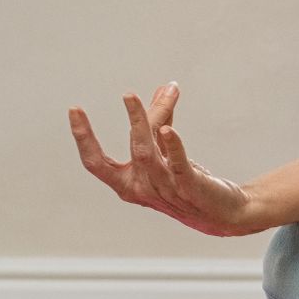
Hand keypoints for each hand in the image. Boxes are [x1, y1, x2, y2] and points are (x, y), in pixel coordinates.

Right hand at [69, 83, 263, 235]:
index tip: (74, 109)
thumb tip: (167, 86)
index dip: (83, 137)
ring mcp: (165, 189)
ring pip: (147, 154)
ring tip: (134, 99)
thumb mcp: (167, 152)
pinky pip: (178, 164)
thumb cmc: (188, 183)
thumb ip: (164, 121)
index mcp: (128, 183)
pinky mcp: (189, 187)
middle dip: (110, 130)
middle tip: (112, 98)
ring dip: (143, 124)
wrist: (224, 212)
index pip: (95, 163)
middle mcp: (141, 189)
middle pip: (126, 153)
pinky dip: (173, 146)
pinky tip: (169, 129)